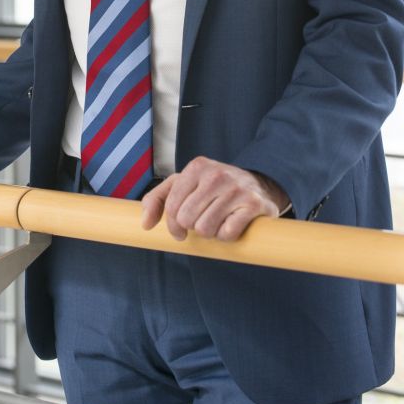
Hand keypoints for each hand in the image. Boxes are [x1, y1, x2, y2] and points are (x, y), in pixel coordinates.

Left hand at [141, 156, 289, 241]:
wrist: (258, 186)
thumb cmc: (213, 188)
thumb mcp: (183, 185)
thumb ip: (157, 199)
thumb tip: (145, 224)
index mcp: (196, 167)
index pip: (173, 207)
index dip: (173, 225)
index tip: (181, 230)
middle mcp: (216, 174)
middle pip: (188, 219)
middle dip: (194, 227)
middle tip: (203, 221)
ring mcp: (236, 188)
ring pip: (206, 229)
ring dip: (211, 232)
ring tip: (218, 221)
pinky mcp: (253, 204)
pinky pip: (227, 233)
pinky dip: (227, 236)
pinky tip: (232, 224)